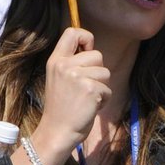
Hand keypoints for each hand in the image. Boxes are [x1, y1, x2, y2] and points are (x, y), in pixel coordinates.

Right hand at [38, 26, 111, 155]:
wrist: (58, 131)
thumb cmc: (62, 108)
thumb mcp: (59, 78)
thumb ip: (71, 63)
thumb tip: (91, 50)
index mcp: (56, 60)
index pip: (72, 32)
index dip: (86, 38)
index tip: (87, 51)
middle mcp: (65, 66)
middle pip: (97, 55)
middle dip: (98, 71)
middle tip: (85, 87)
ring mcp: (78, 77)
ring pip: (105, 72)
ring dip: (102, 87)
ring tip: (87, 99)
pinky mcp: (91, 90)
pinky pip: (108, 89)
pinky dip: (104, 100)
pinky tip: (90, 107)